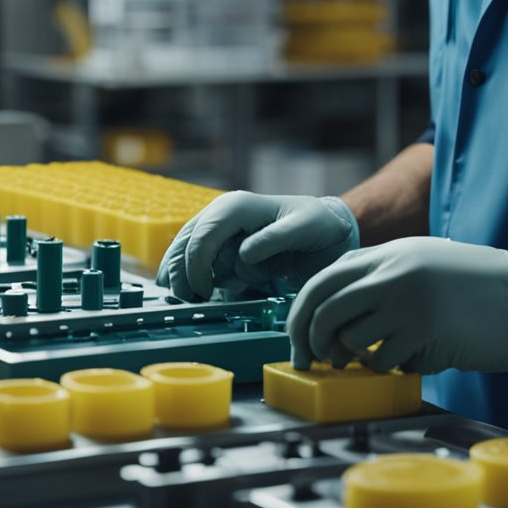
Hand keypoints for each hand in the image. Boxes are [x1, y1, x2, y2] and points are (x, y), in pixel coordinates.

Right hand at [157, 192, 359, 301]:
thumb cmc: (318, 225)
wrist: (326, 231)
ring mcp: (220, 233)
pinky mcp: (224, 250)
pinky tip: (193, 295)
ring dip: (180, 275)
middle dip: (180, 272)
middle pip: (186, 242)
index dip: (197, 264)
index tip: (204, 291)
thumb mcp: (304, 228)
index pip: (204, 235)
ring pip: (185, 252)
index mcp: (237, 206)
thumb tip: (243, 253)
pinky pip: (200, 264)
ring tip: (183, 299)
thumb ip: (275, 238)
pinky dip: (192, 279)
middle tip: (186, 301)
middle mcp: (222, 216)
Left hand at [286, 235, 507, 377]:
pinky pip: (386, 361)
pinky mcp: (426, 332)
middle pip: (325, 311)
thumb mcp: (424, 263)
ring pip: (352, 340)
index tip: (300, 339)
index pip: (323, 280)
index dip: (302, 313)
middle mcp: (392, 273)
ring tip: (373, 362)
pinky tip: (414, 361)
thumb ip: (381, 278)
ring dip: (355, 359)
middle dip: (312, 342)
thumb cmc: (479, 288)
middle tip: (315, 362)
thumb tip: (334, 316)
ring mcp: (407, 302)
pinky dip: (392, 368)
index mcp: (388, 253)